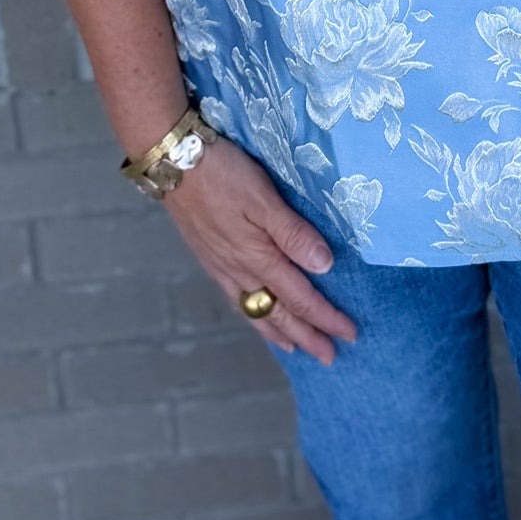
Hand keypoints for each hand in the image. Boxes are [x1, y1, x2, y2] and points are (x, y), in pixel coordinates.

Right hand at [161, 136, 358, 364]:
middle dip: (306, 336)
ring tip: (295, 348)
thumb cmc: (222, 173)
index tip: (349, 334)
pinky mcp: (209, 258)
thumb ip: (292, 232)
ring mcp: (222, 266)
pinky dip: (252, 315)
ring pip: (255, 311)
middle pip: (279, 313)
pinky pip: (236, 299)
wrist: (172, 163)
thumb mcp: (262, 197)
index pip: (301, 297)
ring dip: (279, 331)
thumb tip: (324, 266)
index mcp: (259, 256)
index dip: (326, 318)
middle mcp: (240, 270)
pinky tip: (255, 313)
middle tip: (329, 357)